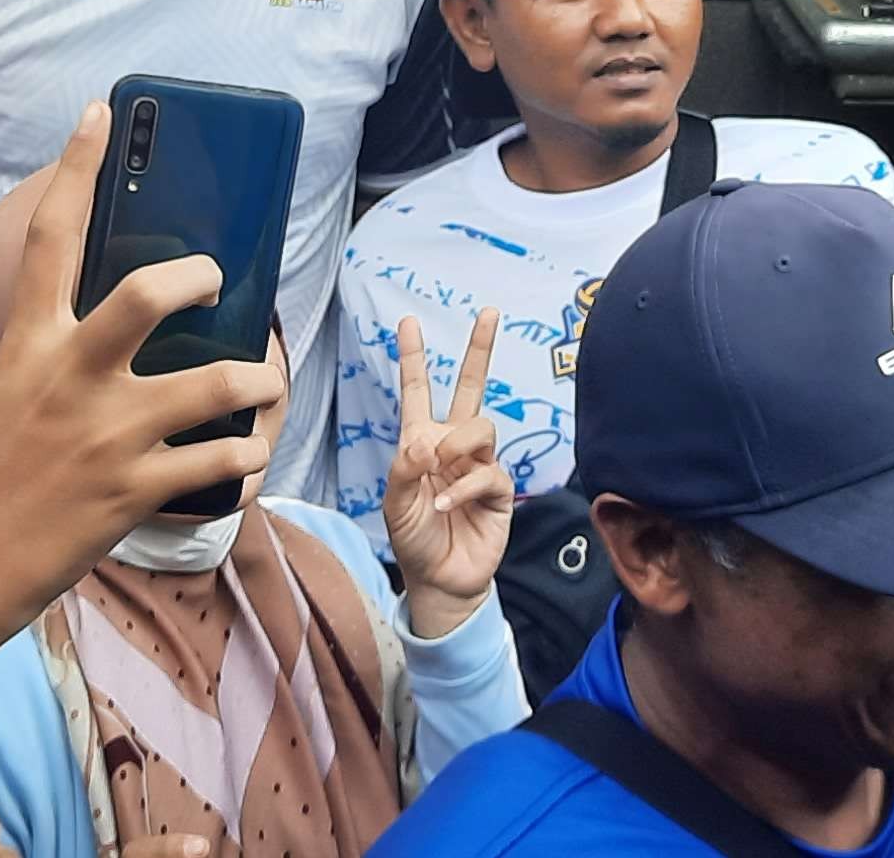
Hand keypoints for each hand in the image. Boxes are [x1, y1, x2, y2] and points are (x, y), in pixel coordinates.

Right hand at [0, 104, 288, 651]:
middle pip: (145, 295)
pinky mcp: (130, 493)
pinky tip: (247, 457)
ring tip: (264, 379)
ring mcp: (103, 436)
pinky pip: (216, 463)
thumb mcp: (5, 399)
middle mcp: (68, 380)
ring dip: (255, 379)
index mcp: (29, 347)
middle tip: (215, 278)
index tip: (103, 111)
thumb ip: (54, 359)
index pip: (52, 239)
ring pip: (211, 385)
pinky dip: (244, 458)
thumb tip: (109, 334)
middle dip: (195, 276)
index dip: (77, 168)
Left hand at [384, 308, 511, 634]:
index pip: (417, 392)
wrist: (440, 580)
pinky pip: (487, 472)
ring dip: (457, 444)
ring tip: (439, 469)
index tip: (408, 322)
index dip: (413, 358)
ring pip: (480, 427)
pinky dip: (462, 487)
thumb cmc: (414, 538)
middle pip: (471, 388)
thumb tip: (427, 440)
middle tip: (488, 313)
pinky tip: (444, 506)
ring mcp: (479, 465)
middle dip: (480, 350)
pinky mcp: (499, 490)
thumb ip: (404, 468)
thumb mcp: (395, 503)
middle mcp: (453, 446)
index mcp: (422, 442)